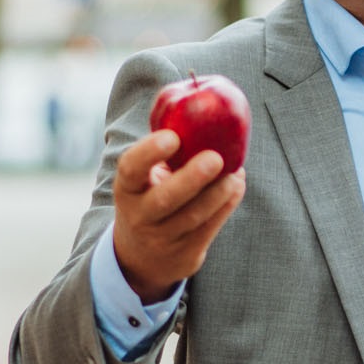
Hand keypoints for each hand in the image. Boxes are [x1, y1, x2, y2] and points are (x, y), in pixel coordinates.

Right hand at [112, 130, 246, 302]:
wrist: (141, 257)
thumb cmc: (150, 199)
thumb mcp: (144, 180)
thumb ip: (163, 153)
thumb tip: (200, 106)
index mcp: (127, 189)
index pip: (130, 169)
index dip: (149, 153)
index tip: (172, 137)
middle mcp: (140, 216)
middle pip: (165, 199)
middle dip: (192, 178)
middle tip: (215, 158)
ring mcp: (162, 238)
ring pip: (193, 217)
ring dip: (218, 193)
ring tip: (234, 174)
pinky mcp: (185, 253)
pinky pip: (209, 229)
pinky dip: (226, 206)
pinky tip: (236, 186)